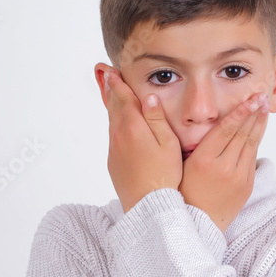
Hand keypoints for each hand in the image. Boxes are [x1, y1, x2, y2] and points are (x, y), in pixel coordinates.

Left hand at [101, 67, 182, 212]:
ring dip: (113, 107)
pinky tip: (120, 125)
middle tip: (107, 76)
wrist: (147, 205)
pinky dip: (115, 124)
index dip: (118, 83)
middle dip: (112, 90)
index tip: (112, 71)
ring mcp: (114, 150)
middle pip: (114, 107)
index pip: (123, 98)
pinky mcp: (114, 162)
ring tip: (112, 95)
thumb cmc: (164, 175)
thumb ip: (157, 118)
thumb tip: (149, 97)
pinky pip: (113, 137)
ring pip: (112, 122)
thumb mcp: (168, 143)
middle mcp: (119, 136)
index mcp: (133, 127)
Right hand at [179, 90, 269, 233]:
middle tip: (261, 96)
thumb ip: (196, 146)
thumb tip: (207, 123)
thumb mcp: (182, 167)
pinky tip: (258, 129)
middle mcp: (224, 168)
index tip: (250, 99)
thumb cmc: (184, 194)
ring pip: (251, 144)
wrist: (198, 223)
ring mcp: (238, 177)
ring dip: (258, 123)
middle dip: (254, 113)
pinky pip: (252, 157)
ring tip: (264, 107)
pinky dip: (256, 141)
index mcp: (204, 161)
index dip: (240, 112)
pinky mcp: (247, 185)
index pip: (226, 130)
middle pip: (243, 134)